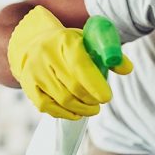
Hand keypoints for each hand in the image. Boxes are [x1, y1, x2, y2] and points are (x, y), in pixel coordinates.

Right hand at [7, 5, 132, 119]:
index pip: (81, 66)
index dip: (96, 85)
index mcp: (65, 40)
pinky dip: (65, 114)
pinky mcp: (27, 84)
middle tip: (101, 102)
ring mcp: (34, 70)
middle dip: (91, 99)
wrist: (34, 43)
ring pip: (62, 99)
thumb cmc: (70, 45)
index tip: (107, 98)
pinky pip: (47, 106)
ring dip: (81, 109)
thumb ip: (111, 54)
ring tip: (92, 108)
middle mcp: (46, 54)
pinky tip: (76, 114)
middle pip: (73, 86)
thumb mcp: (89, 41)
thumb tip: (127, 69)